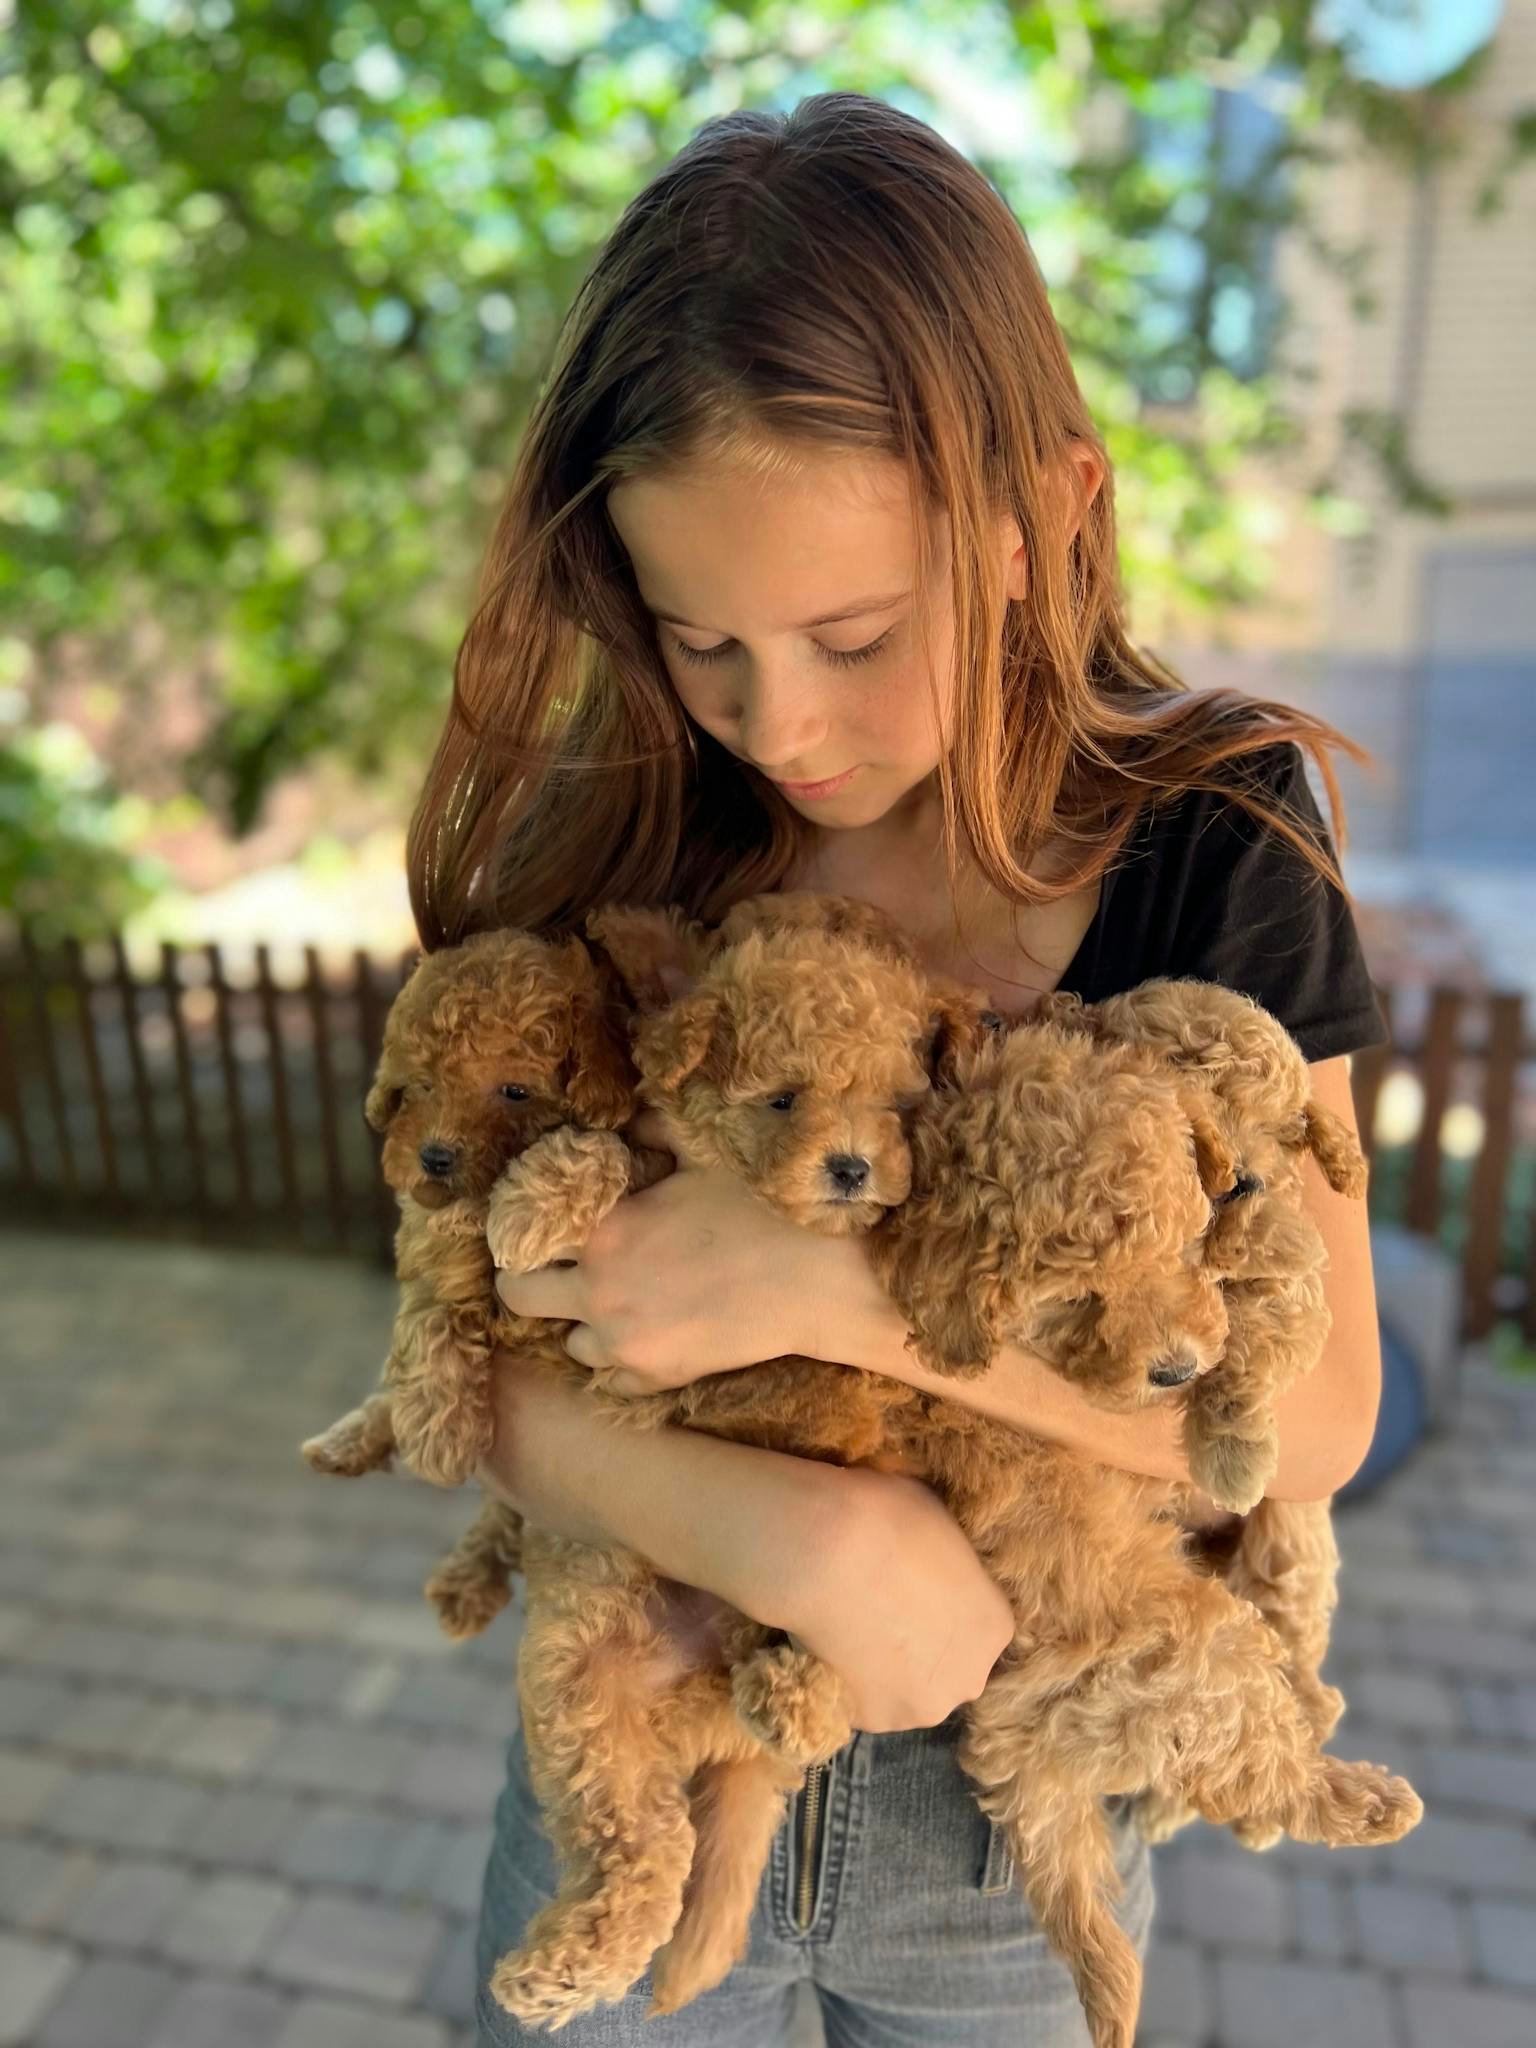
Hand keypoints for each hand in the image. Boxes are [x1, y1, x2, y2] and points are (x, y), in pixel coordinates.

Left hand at [495, 1109, 841, 1394]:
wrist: (818, 1277)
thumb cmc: (761, 1205)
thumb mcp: (701, 1152)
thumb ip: (651, 1129)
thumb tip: (626, 1119)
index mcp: (602, 1229)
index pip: (519, 1239)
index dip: (522, 1232)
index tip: (538, 1228)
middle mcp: (599, 1290)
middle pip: (520, 1298)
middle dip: (532, 1280)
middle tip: (559, 1268)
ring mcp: (626, 1341)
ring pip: (570, 1343)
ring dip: (583, 1322)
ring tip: (615, 1302)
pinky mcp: (659, 1376)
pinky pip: (613, 1380)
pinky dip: (621, 1361)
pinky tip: (646, 1334)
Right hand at [788, 1468, 1013, 1733]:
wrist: (824, 1552)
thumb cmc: (888, 1519)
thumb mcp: (938, 1522)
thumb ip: (945, 1562)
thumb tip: (928, 1563)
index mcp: (995, 1627)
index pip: (980, 1626)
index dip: (946, 1607)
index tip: (915, 1589)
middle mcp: (967, 1679)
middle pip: (950, 1670)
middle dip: (924, 1650)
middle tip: (884, 1613)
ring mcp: (917, 1707)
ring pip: (907, 1693)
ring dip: (887, 1673)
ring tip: (851, 1631)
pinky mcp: (869, 1721)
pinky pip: (862, 1702)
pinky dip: (849, 1683)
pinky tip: (830, 1647)